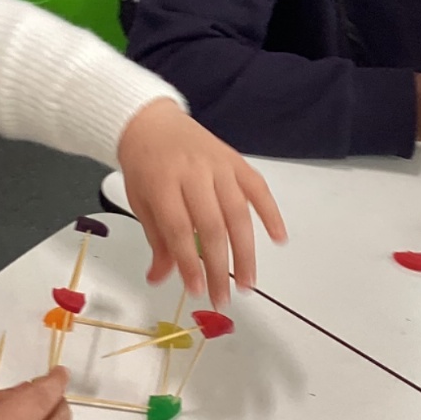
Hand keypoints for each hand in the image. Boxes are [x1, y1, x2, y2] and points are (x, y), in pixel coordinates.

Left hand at [117, 99, 286, 308]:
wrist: (151, 122)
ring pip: (238, 212)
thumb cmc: (144, 165)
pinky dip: (271, 212)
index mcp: (162, 183)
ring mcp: (217, 165)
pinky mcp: (236, 160)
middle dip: (220, 267)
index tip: (198, 291)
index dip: (189, 263)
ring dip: (246, 251)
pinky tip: (279, 238)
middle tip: (224, 298)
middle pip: (211, 225)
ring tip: (249, 282)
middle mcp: (193, 172)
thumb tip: (160, 279)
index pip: (178, 229)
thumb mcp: (140, 201)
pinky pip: (258, 188)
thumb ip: (157, 240)